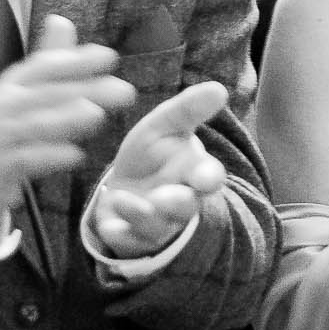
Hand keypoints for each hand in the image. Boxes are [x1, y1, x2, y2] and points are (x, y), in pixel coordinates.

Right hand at [0, 15, 133, 245]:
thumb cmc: (4, 129)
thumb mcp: (22, 93)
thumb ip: (47, 61)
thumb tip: (61, 20)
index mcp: (13, 85)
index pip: (44, 67)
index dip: (75, 60)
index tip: (109, 57)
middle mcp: (2, 106)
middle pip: (46, 94)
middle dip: (85, 89)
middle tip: (124, 91)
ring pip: (33, 126)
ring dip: (65, 120)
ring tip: (97, 115)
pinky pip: (24, 161)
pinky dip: (49, 157)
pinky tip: (76, 155)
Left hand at [91, 80, 231, 259]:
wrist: (126, 182)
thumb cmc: (154, 152)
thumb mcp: (166, 125)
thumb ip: (189, 109)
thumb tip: (219, 88)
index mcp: (193, 173)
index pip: (209, 178)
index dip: (208, 178)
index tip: (205, 178)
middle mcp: (180, 202)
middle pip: (186, 208)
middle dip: (177, 204)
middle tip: (166, 197)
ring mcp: (156, 223)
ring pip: (156, 227)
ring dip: (142, 216)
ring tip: (125, 200)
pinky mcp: (129, 237)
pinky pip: (126, 241)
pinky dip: (119, 234)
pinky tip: (110, 225)